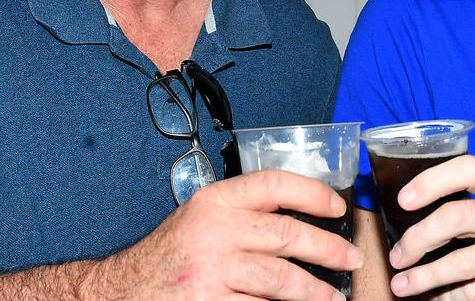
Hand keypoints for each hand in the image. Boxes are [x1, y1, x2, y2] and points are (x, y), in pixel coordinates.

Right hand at [104, 169, 361, 300]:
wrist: (123, 292)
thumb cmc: (170, 257)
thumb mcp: (202, 219)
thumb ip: (244, 214)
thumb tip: (304, 221)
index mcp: (215, 201)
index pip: (275, 184)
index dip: (314, 193)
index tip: (338, 207)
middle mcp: (214, 231)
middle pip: (288, 234)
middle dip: (329, 249)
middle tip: (351, 259)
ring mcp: (212, 271)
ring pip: (281, 279)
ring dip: (315, 291)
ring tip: (333, 297)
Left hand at [386, 155, 474, 300]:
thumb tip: (422, 214)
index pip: (469, 168)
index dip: (432, 180)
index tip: (405, 199)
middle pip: (455, 216)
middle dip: (416, 239)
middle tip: (397, 255)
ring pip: (459, 262)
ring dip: (423, 277)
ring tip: (402, 285)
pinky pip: (474, 292)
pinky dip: (447, 297)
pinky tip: (434, 299)